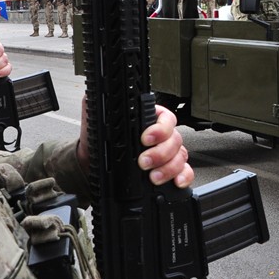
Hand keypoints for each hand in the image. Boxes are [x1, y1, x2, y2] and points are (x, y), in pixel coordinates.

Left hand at [75, 102, 192, 187]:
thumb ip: (98, 106)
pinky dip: (184, 176)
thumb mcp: (96, 122)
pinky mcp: (169, 171)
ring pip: (180, 156)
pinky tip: (176, 181)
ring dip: (169, 168)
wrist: (93, 167)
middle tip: (144, 161)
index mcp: (148, 120)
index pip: (166, 119)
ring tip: (153, 177)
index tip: (145, 139)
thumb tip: (96, 96)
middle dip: (161, 153)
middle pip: (175, 139)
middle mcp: (161, 136)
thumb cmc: (97, 143)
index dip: (160, 129)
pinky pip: (185, 171)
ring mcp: (167, 154)